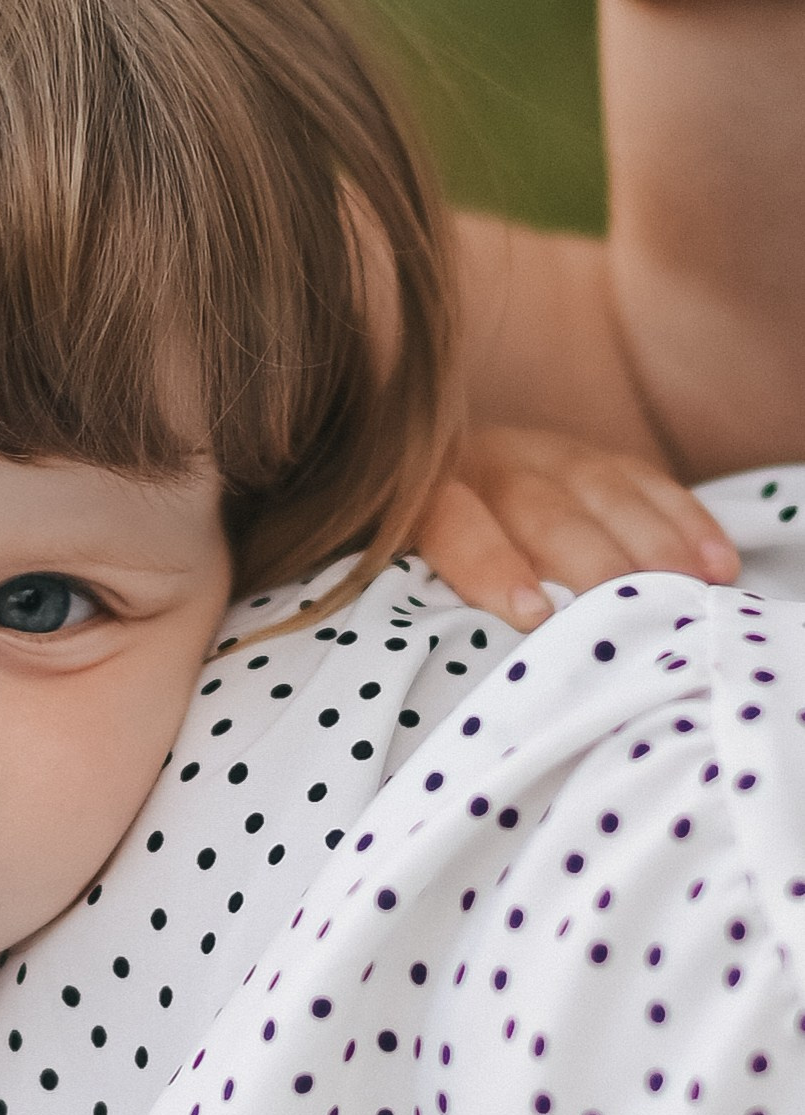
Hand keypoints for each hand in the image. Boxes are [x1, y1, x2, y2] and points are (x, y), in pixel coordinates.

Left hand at [415, 423, 735, 631]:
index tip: (532, 613)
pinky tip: (718, 564)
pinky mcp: (594, 459)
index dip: (492, 566)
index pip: (456, 527)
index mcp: (425, 500)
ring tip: (693, 591)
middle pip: (543, 510)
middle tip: (634, 609)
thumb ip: (412, 601)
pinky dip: (686, 523)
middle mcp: (488, 466)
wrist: (432, 479)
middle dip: (592, 560)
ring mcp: (547, 455)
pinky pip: (647, 484)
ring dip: (654, 543)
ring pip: (604, 492)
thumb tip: (431, 659)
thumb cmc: (416, 557)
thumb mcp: (395, 570)